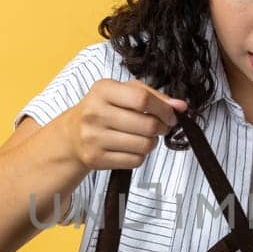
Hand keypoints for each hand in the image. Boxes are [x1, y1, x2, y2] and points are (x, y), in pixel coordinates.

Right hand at [63, 78, 187, 171]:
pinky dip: (140, 156)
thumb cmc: (103, 109)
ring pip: (144, 145)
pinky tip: (131, 148)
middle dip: (162, 128)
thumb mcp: (123, 92)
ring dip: (151, 143)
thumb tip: (181, 106)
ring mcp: (93, 137)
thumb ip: (153, 96)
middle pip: (148, 125)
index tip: (171, 115)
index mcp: (103, 90)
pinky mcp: (95, 158)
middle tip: (160, 127)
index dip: (164, 109)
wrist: (71, 135)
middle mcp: (95, 113)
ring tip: (144, 137)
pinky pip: (135, 161)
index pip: (142, 99)